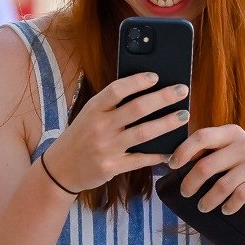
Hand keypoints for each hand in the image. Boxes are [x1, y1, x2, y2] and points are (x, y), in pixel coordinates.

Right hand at [42, 72, 188, 193]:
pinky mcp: (112, 167)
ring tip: (183, 116)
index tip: (156, 76)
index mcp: (93, 109)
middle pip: (137, 108)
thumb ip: (111, 105)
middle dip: (163, 98)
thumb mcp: (88, 115)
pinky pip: (141, 159)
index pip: (117, 89)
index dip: (138, 81)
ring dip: (167, 123)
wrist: (60, 169)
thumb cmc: (80, 137)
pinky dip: (158, 155)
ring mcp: (107, 148)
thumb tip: (144, 91)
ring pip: (144, 133)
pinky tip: (171, 150)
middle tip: (182, 91)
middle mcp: (100, 126)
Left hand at [169, 125, 244, 214]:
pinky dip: (229, 206)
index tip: (172, 165)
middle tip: (185, 194)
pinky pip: (240, 195)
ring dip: (208, 200)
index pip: (202, 137)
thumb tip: (172, 161)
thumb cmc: (244, 169)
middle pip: (207, 165)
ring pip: (222, 185)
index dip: (183, 150)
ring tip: (202, 208)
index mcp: (231, 133)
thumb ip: (209, 153)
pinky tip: (225, 210)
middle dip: (191, 183)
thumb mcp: (229, 154)